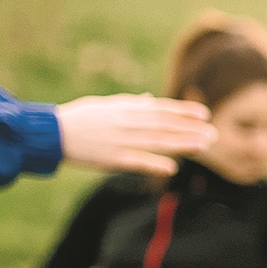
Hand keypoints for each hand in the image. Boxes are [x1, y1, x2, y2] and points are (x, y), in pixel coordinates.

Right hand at [56, 93, 214, 176]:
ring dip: (181, 145)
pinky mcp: (111, 158)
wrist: (52, 132)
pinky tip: (172, 167)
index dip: (184, 111)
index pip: (161, 109)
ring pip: (156, 142)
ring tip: (203, 147)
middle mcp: (127, 122)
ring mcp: (120, 140)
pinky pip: (137, 161)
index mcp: (126, 108)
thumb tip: (148, 99)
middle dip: (190, 129)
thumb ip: (130, 104)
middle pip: (164, 126)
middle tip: (213, 134)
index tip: (205, 114)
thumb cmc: (80, 118)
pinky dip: (154, 164)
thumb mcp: (106, 105)